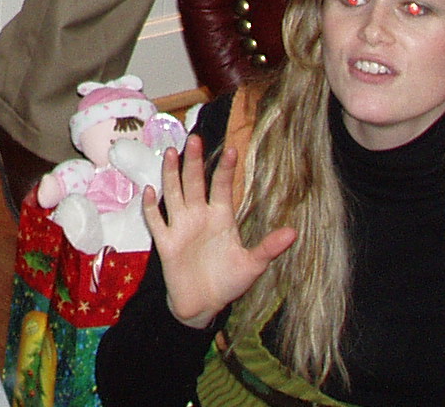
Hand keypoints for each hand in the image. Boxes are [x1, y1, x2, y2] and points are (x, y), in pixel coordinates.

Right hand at [144, 132, 296, 328]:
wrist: (202, 305)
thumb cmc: (228, 281)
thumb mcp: (252, 265)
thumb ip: (269, 247)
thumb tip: (294, 232)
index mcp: (221, 218)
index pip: (223, 187)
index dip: (227, 169)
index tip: (233, 149)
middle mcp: (199, 216)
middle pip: (195, 183)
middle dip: (195, 162)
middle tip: (195, 138)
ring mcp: (181, 227)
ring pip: (174, 193)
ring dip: (171, 174)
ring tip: (170, 152)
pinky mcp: (166, 242)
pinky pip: (156, 221)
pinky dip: (151, 207)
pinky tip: (149, 191)